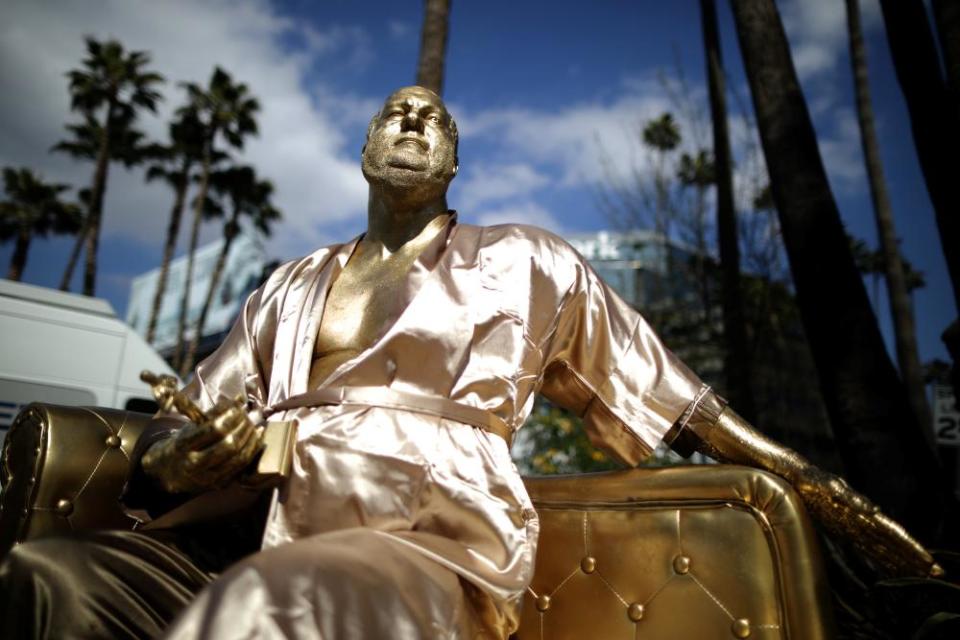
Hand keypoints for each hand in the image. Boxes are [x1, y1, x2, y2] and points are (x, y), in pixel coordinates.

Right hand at [142, 395, 263, 493]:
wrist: (171, 473)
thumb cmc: (184, 443)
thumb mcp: (191, 426)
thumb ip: (214, 413)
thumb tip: (238, 400)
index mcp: (184, 445)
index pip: (214, 430)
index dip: (230, 417)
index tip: (238, 407)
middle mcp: (194, 464)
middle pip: (228, 445)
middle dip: (243, 428)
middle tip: (248, 416)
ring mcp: (208, 478)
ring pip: (238, 458)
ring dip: (250, 438)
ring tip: (254, 425)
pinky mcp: (219, 484)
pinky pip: (242, 467)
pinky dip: (252, 450)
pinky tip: (257, 438)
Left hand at [793, 465, 942, 577]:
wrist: (797, 477)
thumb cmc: (815, 481)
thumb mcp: (831, 488)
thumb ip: (850, 499)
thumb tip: (872, 511)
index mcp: (862, 512)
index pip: (892, 534)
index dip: (910, 547)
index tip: (928, 562)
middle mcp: (863, 521)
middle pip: (893, 542)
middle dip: (913, 556)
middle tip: (936, 572)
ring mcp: (856, 525)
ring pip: (884, 546)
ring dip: (902, 559)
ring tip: (923, 573)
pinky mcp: (846, 529)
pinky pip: (869, 547)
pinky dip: (883, 558)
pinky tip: (894, 568)